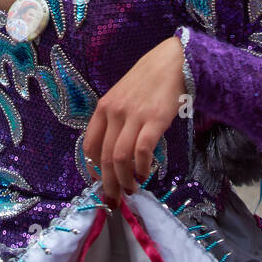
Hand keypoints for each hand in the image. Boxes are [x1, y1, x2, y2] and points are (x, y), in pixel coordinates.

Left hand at [82, 36, 186, 208]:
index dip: (93, 170)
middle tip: (115, 200)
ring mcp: (133, 116)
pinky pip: (142, 151)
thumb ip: (115, 121)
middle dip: (108, 184)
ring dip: (125, 180)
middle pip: (104, 158)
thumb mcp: (122, 97)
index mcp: (103, 108)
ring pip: (120, 158)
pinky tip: (145, 173)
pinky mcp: (153, 120)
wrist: (172, 61)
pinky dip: (141, 167)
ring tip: (132, 189)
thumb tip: (114, 153)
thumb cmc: (148, 81)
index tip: (102, 183)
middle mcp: (114, 113)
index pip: (89, 146)